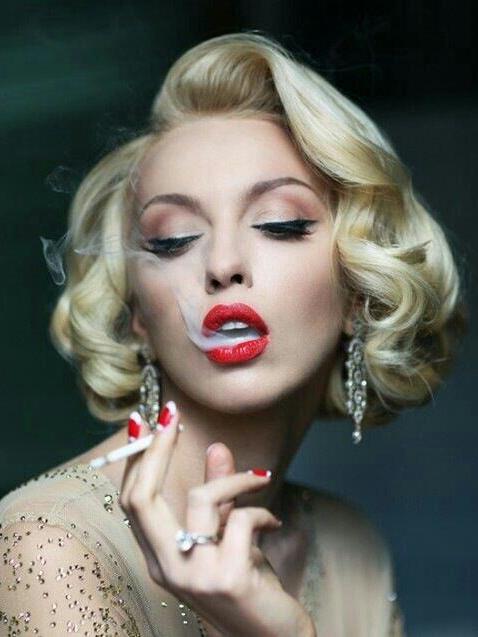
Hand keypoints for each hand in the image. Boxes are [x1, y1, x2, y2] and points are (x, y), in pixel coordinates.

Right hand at [119, 403, 314, 636]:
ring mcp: (194, 575)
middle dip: (156, 448)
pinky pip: (241, 519)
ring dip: (236, 480)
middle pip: (142, 497)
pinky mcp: (228, 577)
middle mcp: (166, 568)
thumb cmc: (247, 586)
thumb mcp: (226, 536)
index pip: (132, 500)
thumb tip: (216, 447)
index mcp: (158, 557)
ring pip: (200, 498)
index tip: (149, 421)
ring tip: (260, 482)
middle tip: (171, 415)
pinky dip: (262, 510)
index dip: (138, 458)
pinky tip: (274, 521)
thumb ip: (219, 495)